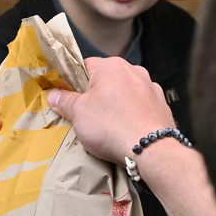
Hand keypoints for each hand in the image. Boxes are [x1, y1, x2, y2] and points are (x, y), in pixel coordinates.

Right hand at [47, 57, 177, 163]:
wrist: (151, 149)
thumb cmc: (111, 126)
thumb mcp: (78, 113)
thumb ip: (65, 101)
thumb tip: (54, 94)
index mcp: (111, 66)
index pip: (85, 65)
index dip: (74, 81)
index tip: (68, 96)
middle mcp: (134, 71)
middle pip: (107, 79)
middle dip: (96, 94)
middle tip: (86, 115)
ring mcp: (151, 87)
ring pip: (125, 92)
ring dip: (116, 103)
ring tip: (109, 126)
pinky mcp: (162, 104)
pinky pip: (140, 105)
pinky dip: (133, 114)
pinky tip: (127, 129)